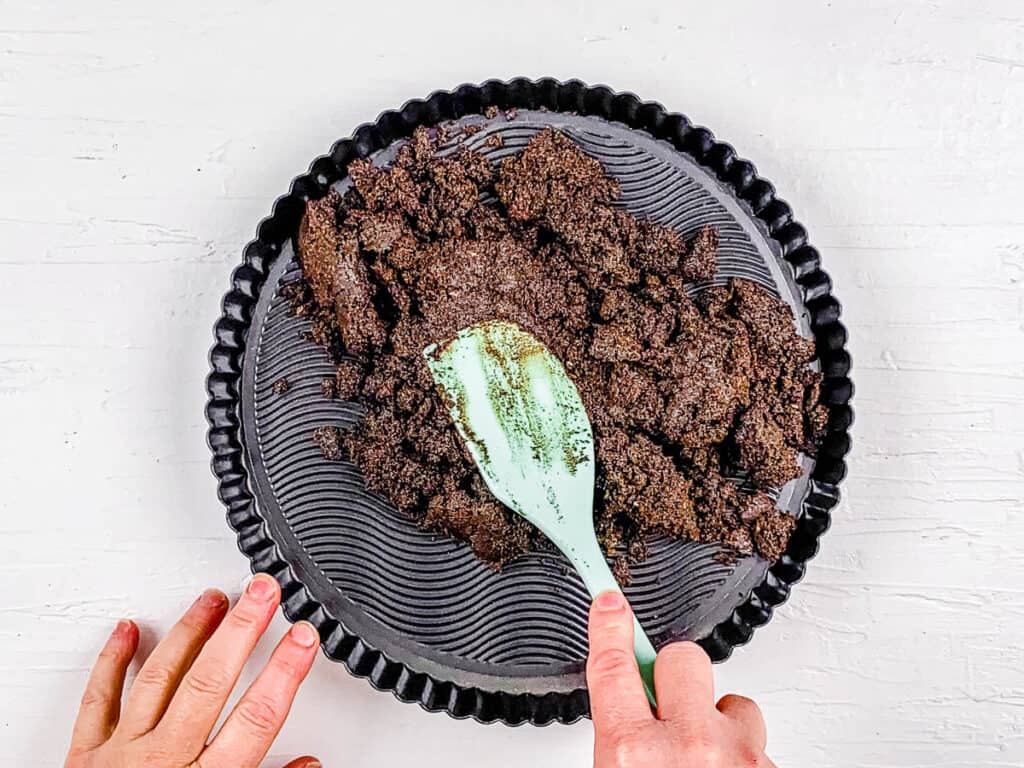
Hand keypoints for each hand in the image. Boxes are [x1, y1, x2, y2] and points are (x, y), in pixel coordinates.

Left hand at [65, 575, 318, 767]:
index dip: (285, 673)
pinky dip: (112, 662)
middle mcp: (163, 764)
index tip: (304, 637)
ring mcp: (120, 757)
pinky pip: (99, 701)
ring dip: (189, 633)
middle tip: (264, 590)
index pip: (257, 719)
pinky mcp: (83, 758)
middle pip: (210, 684)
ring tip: (213, 599)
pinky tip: (129, 632)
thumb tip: (308, 766)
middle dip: (242, 630)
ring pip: (159, 680)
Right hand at [587, 591, 774, 767]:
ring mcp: (735, 754)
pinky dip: (741, 754)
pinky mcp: (770, 765)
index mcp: (632, 752)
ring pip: (730, 702)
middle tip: (669, 711)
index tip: (610, 604)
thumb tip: (627, 715)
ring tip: (705, 760)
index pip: (613, 667)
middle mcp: (687, 746)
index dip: (610, 628)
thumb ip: (623, 742)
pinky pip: (755, 740)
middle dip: (675, 675)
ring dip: (717, 723)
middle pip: (681, 659)